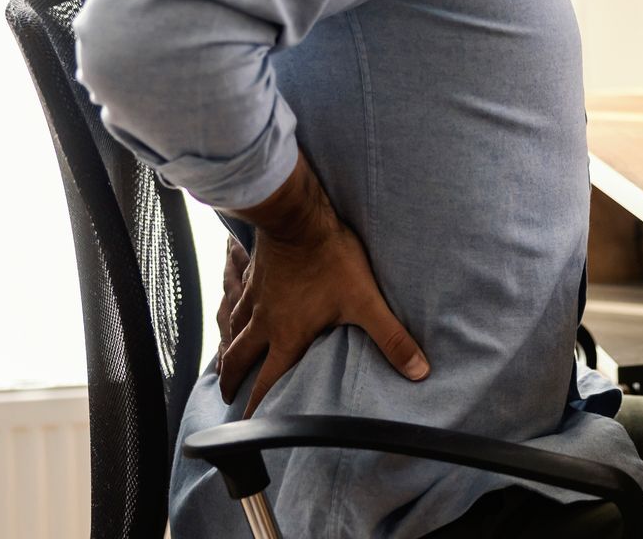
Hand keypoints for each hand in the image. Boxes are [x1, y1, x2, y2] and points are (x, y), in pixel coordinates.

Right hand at [219, 157, 429, 414]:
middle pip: (239, 358)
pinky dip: (230, 310)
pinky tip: (233, 309)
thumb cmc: (329, 258)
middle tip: (226, 394)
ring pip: (232, 329)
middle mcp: (264, 322)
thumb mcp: (365, 300)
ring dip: (227, 348)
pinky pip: (234, 297)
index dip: (259, 408)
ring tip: (223, 361)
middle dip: (232, 380)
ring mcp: (255, 296)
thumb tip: (418, 371)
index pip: (268, 382)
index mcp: (288, 336)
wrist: (297, 215)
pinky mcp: (253, 273)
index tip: (248, 427)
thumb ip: (391, 338)